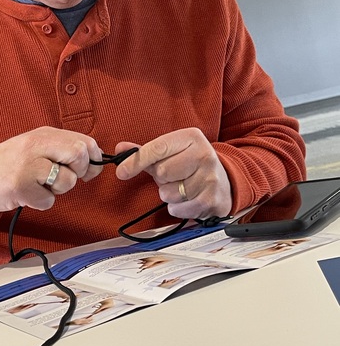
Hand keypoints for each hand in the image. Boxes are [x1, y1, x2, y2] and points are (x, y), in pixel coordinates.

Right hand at [0, 126, 102, 213]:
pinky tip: (26, 195)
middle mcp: (36, 144)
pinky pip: (48, 200)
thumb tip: (94, 162)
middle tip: (62, 178)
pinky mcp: (19, 186)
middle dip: (79, 172)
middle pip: (79, 154)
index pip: (85, 141)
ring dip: (57, 190)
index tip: (87, 170)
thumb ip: (60, 150)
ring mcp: (27, 164)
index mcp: (43, 134)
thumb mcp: (33, 149)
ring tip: (38, 185)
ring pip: (67, 180)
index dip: (93, 159)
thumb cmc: (6, 166)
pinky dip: (41, 203)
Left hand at [114, 128, 231, 219]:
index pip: (156, 149)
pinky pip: (177, 208)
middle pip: (161, 172)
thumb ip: (145, 151)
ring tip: (181, 186)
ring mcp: (209, 177)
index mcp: (191, 137)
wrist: (226, 181)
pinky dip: (176, 207)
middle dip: (161, 178)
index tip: (121, 171)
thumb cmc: (192, 164)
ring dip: (169, 194)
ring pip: (168, 193)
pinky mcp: (211, 199)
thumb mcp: (172, 151)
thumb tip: (120, 149)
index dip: (135, 161)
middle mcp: (203, 154)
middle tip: (173, 176)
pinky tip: (186, 198)